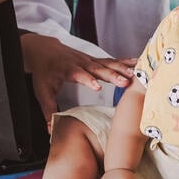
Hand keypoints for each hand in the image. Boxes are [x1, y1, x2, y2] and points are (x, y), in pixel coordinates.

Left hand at [21, 34, 135, 120]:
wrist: (44, 50)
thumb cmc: (44, 71)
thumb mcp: (42, 91)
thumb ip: (48, 109)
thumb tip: (50, 128)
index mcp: (68, 70)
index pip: (80, 75)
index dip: (88, 80)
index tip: (98, 87)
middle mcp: (81, 63)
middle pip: (99, 69)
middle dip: (112, 75)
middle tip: (125, 81)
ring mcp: (90, 60)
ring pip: (108, 63)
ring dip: (122, 68)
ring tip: (135, 74)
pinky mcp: (95, 59)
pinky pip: (111, 61)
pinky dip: (124, 62)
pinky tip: (136, 63)